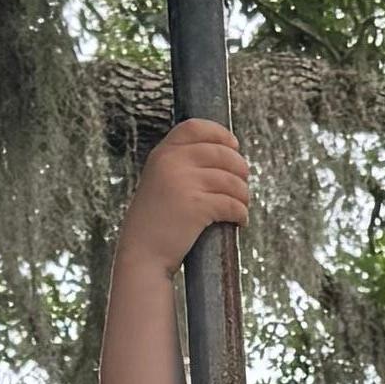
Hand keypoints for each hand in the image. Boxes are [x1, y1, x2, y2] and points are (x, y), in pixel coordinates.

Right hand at [121, 114, 251, 270]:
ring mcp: (183, 183)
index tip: (233, 146)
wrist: (141, 257)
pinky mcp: (196, 206)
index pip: (195, 127)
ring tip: (241, 206)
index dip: (220, 134)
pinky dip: (241, 213)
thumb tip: (226, 156)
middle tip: (242, 187)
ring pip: (232, 180)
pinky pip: (232, 203)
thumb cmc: (155, 224)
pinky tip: (240, 221)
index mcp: (161, 154)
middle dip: (240, 169)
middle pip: (222, 153)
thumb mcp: (160, 183)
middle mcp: (171, 162)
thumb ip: (181, 166)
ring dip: (243, 195)